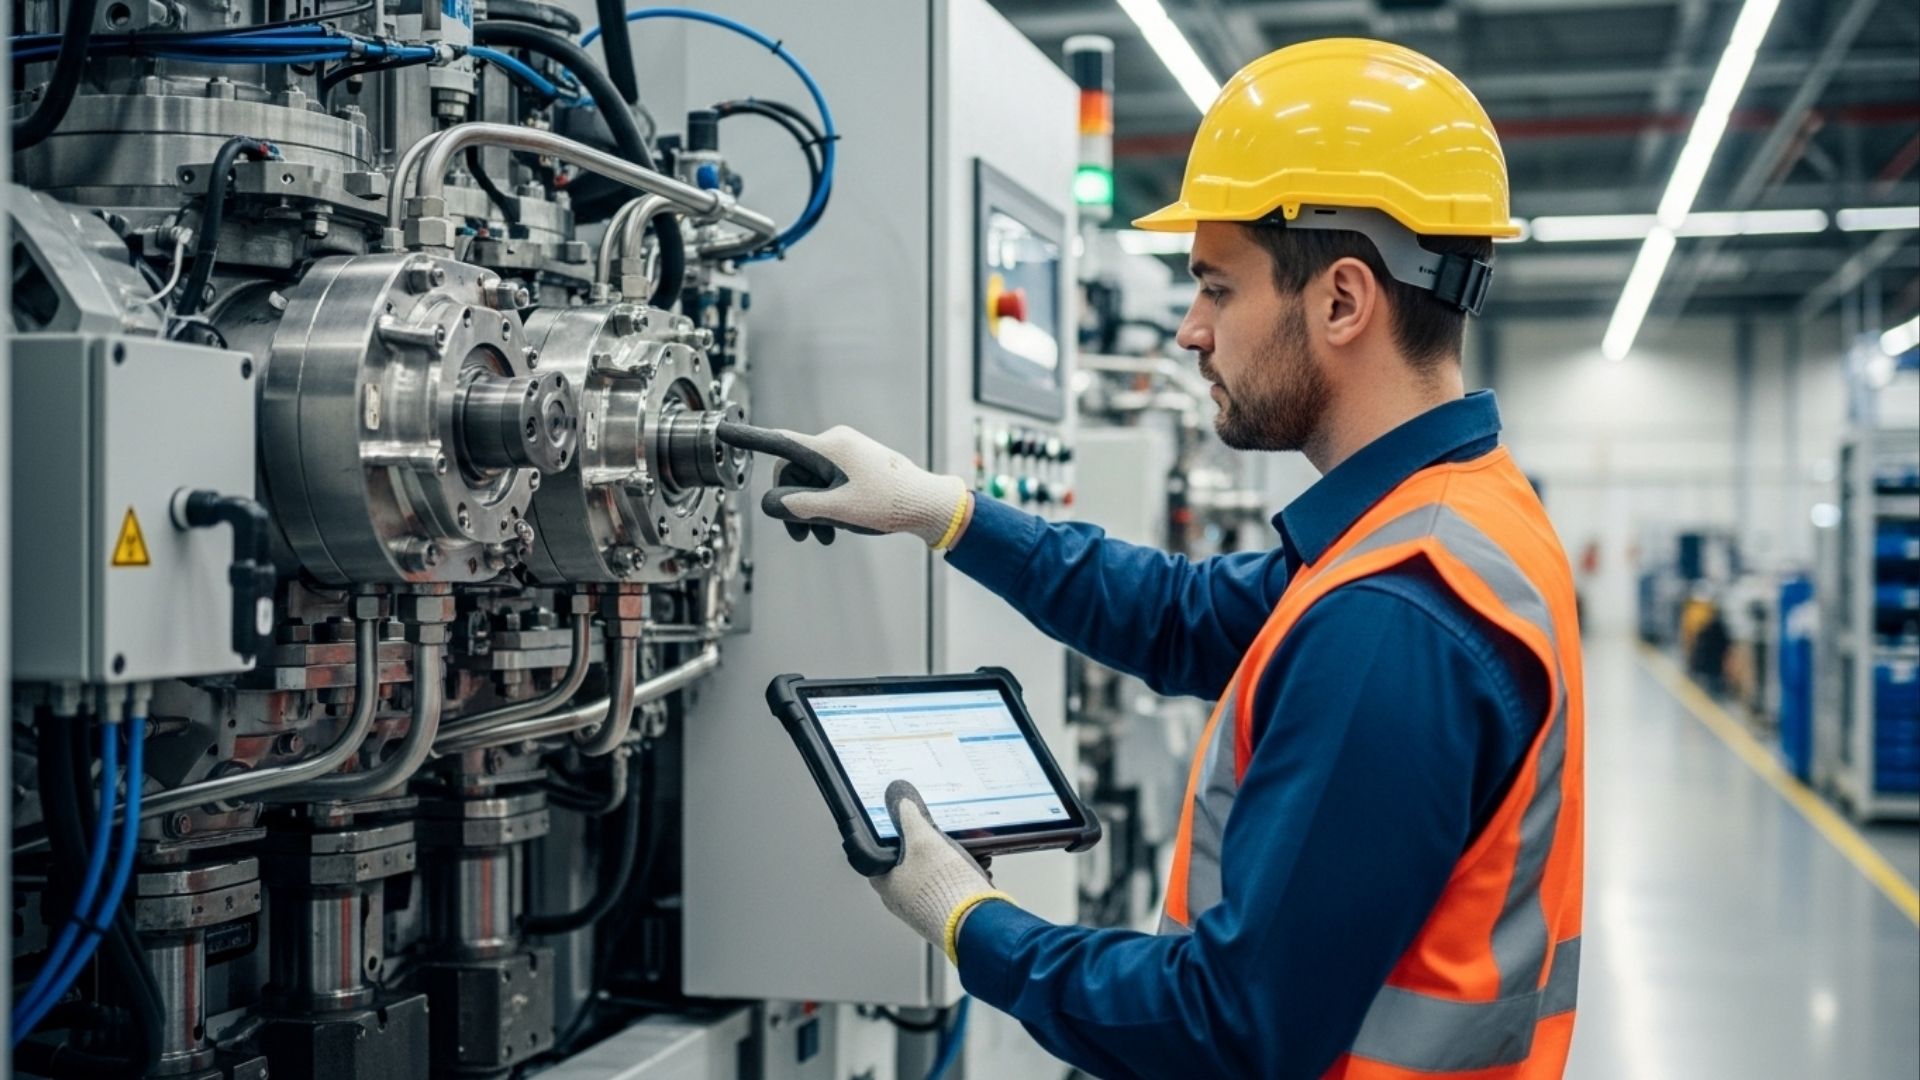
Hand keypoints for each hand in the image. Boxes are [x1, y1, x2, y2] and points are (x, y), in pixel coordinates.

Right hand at [715, 423, 971, 547]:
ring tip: (824, 536)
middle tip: (805, 535)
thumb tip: (771, 503)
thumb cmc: (890, 503)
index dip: (746, 439)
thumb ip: (799, 506)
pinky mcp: (856, 464)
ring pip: (810, 482)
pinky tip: (835, 528)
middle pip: (793, 473)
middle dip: (794, 504)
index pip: (778, 442)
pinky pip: (827, 483)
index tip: (722, 431)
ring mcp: (847, 453)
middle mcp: (835, 443)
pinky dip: (826, 505)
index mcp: (829, 447)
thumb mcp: (838, 510)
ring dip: (811, 510)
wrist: (928, 504)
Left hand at [870, 780, 1013, 961]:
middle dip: (927, 846)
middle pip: (908, 864)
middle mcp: (900, 901)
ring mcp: (922, 911)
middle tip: (939, 834)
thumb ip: (910, 818)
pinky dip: (958, 876)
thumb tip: (900, 801)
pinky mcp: (943, 916)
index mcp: (886, 885)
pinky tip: (975, 868)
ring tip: (964, 851)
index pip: (878, 855)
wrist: (974, 923)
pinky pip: (947, 889)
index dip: (890, 837)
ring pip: (931, 876)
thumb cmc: (944, 887)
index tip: (901, 824)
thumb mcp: (924, 840)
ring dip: (947, 861)